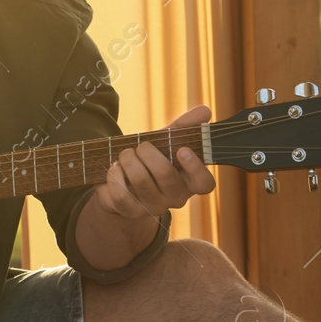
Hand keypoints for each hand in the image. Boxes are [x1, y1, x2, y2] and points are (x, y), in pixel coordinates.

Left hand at [88, 105, 216, 220]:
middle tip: (141, 146)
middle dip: (149, 154)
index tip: (182, 150)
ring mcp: (152, 207)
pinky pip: (121, 195)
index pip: (204, 184)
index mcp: (189, 181)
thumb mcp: (166, 141)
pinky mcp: (129, 211)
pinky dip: (114, 175)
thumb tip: (206, 110)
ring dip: (130, 161)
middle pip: (167, 177)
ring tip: (125, 153)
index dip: (196, 168)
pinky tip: (114, 168)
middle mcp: (174, 198)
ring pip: (142, 183)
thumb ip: (185, 126)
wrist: (121, 183)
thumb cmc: (149, 160)